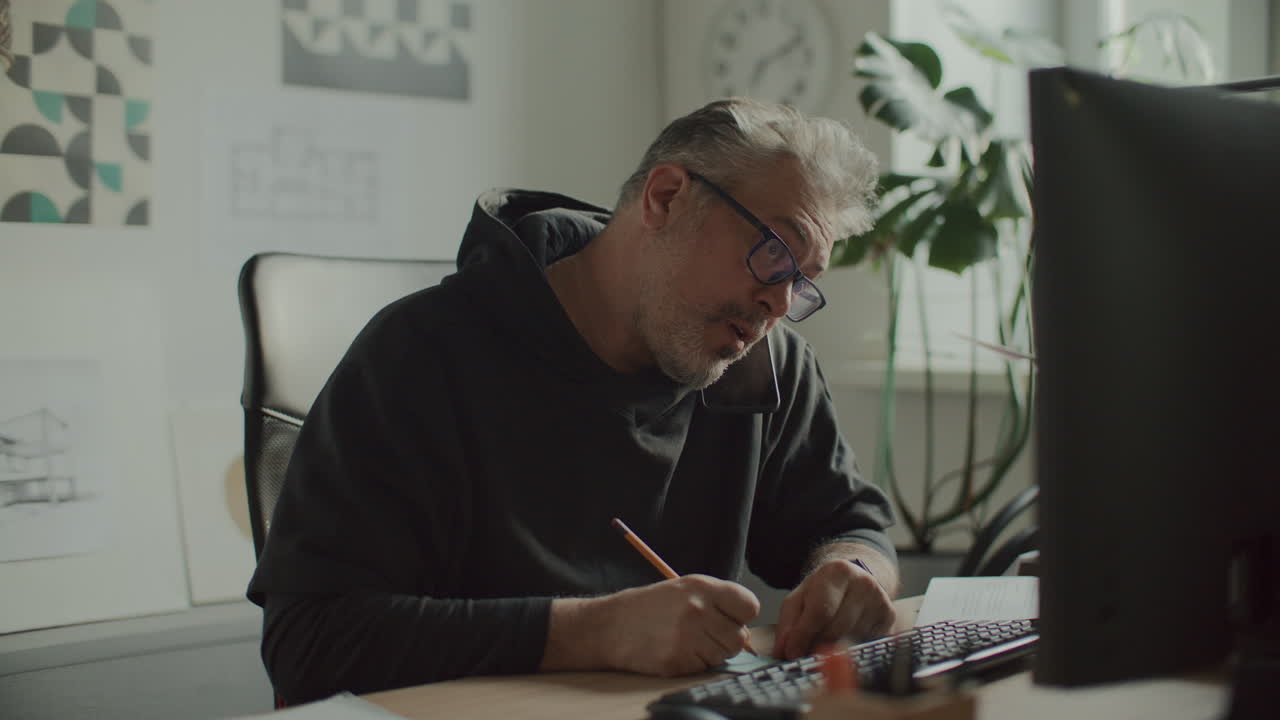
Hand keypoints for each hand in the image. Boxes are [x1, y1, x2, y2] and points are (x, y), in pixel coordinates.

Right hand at [590, 575, 759, 676]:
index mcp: (702, 587)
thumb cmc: (648, 607)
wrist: (610, 626)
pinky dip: (695, 663)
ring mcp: (688, 637)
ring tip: (687, 640)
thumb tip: (744, 624)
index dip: (741, 615)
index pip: (750, 606)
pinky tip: (676, 650)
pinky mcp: (678, 661)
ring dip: (711, 652)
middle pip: (740, 637)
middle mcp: (698, 610)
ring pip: (724, 654)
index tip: (730, 617)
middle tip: (703, 633)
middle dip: (726, 638)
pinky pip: (705, 667)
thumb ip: (716, 600)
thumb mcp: (683, 588)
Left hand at [772, 559, 894, 659]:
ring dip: (833, 649)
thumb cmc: (824, 591)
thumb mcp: (800, 598)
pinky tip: (843, 640)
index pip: (820, 611)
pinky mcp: (890, 619)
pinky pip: (866, 645)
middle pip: (837, 629)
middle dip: (817, 645)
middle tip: (805, 653)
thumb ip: (788, 623)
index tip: (791, 653)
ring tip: (824, 643)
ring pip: (852, 640)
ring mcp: (881, 601)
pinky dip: (851, 649)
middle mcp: (864, 583)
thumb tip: (784, 651)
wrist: (856, 580)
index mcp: (838, 572)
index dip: (804, 635)